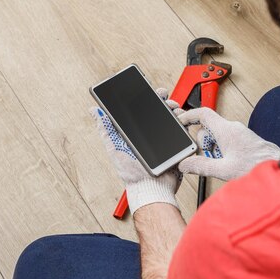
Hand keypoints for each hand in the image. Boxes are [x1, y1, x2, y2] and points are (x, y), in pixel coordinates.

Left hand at [90, 88, 183, 214]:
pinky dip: (185, 122)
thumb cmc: (131, 173)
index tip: (150, 90)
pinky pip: (184, 131)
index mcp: (138, 132)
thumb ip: (106, 130)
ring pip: (174, 118)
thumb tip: (95, 111)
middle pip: (161, 111)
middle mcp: (153, 134)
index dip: (148, 97)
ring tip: (172, 109)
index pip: (144, 109)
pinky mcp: (179, 146)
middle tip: (163, 96)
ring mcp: (167, 139)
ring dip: (175, 109)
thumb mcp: (114, 149)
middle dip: (164, 100)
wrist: (150, 188)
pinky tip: (181, 119)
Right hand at [178, 107, 279, 180]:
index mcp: (226, 130)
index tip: (180, 122)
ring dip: (215, 150)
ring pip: (218, 137)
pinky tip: (230, 164)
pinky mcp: (246, 140)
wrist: (279, 169)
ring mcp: (240, 133)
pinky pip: (227, 141)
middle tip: (209, 158)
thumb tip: (185, 164)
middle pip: (208, 129)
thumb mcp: (224, 170)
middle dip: (204, 144)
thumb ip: (201, 166)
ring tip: (224, 165)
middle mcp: (234, 128)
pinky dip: (223, 151)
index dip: (189, 116)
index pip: (203, 113)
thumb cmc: (258, 167)